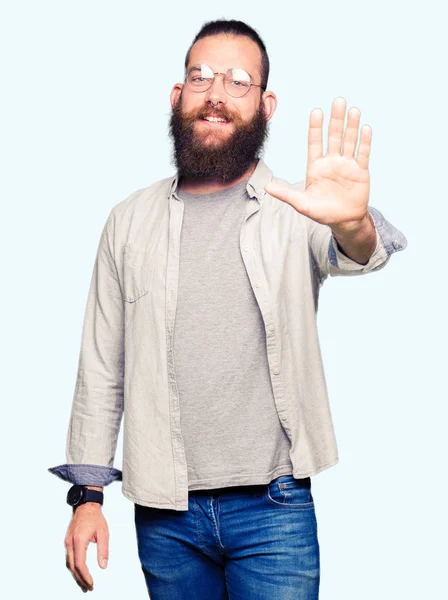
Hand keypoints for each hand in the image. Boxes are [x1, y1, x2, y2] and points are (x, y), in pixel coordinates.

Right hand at [64, 504, 108, 592]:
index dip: (85, 576)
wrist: (86, 506)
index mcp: (79, 540)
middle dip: (80, 579)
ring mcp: (67, 542)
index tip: (91, 583)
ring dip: (76, 574)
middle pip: (73, 566)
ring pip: (69, 563)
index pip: (80, 564)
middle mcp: (70, 543)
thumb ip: (103, 550)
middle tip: (88, 587)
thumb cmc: (95, 517)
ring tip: (84, 583)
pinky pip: (69, 558)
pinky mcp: (67, 541)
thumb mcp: (103, 533)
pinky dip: (74, 567)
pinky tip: (79, 571)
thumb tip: (103, 566)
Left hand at [264, 97, 371, 230]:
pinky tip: (365, 128)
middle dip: (336, 120)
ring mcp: (347, 165)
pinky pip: (363, 153)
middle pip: (334, 137)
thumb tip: (266, 187)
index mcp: (316, 167)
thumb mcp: (302, 204)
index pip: (315, 143)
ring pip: (349, 141)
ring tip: (352, 110)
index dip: (315, 128)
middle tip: (338, 101)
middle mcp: (331, 162)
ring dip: (351, 126)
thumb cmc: (322, 213)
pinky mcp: (360, 171)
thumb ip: (286, 194)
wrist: (345, 221)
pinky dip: (364, 141)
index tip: (316, 111)